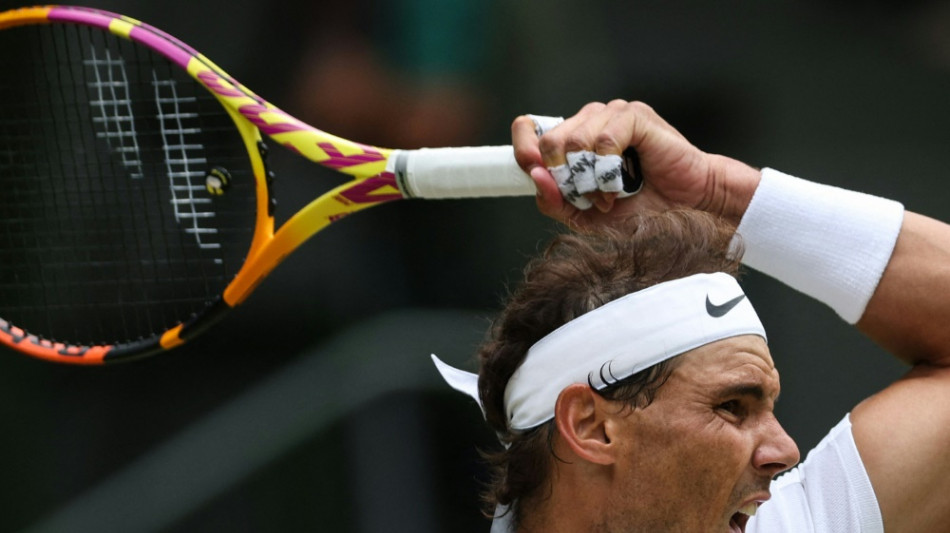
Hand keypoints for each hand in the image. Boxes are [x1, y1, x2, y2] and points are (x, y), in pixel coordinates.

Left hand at [512, 100, 760, 227]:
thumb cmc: (641, 211)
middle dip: (564, 180)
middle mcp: (589, 121)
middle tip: (588, 200)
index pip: (530, 128)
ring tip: (609, 196)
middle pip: (549, 140)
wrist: (687, 209)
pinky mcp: (634, 116)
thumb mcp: (586, 217)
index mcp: (573, 139)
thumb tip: (534, 175)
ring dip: (587, 179)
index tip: (538, 178)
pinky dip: (607, 170)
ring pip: (573, 140)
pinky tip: (621, 184)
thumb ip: (555, 201)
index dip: (525, 152)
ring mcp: (612, 114)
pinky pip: (602, 140)